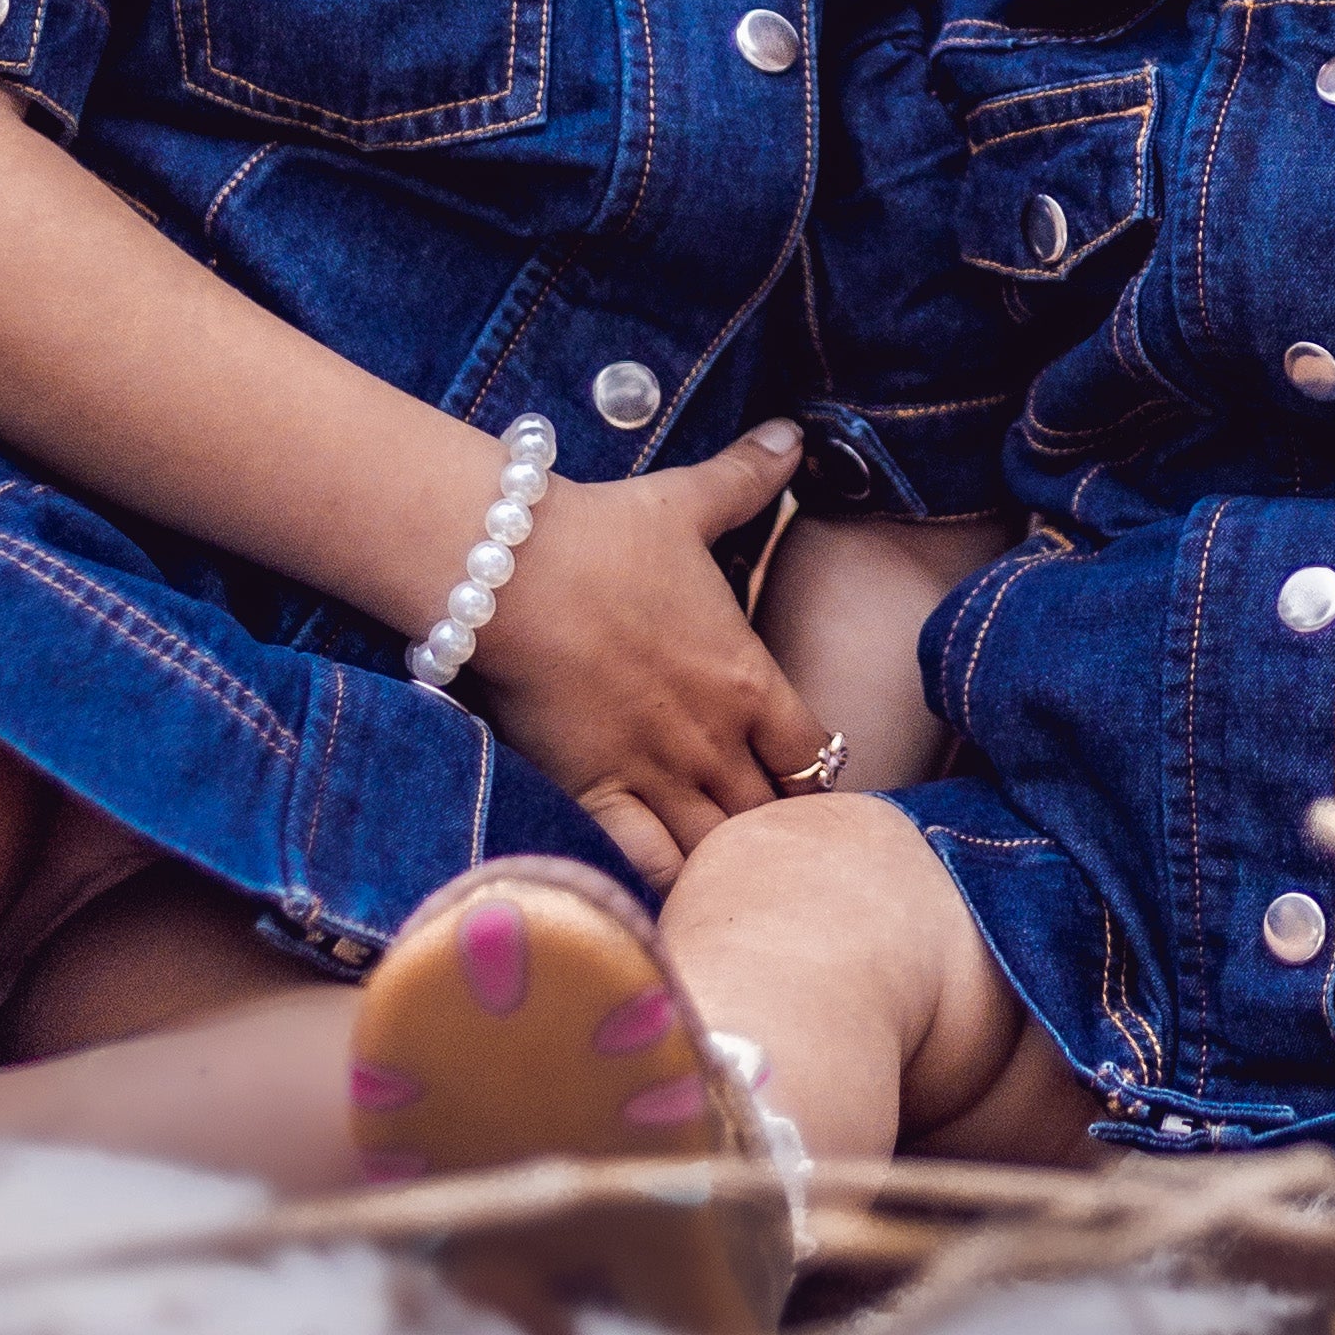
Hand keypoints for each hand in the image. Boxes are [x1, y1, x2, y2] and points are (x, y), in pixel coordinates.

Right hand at [466, 421, 830, 888]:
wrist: (514, 573)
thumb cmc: (606, 536)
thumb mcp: (689, 503)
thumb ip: (748, 477)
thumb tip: (794, 434)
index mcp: (748, 680)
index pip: (814, 756)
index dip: (820, 777)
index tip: (810, 784)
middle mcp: (713, 739)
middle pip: (770, 815)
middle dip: (777, 831)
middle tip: (778, 846)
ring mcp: (654, 774)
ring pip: (716, 849)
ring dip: (729, 863)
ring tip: (732, 881)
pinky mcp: (592, 795)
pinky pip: (644, 864)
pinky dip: (664, 886)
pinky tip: (671, 900)